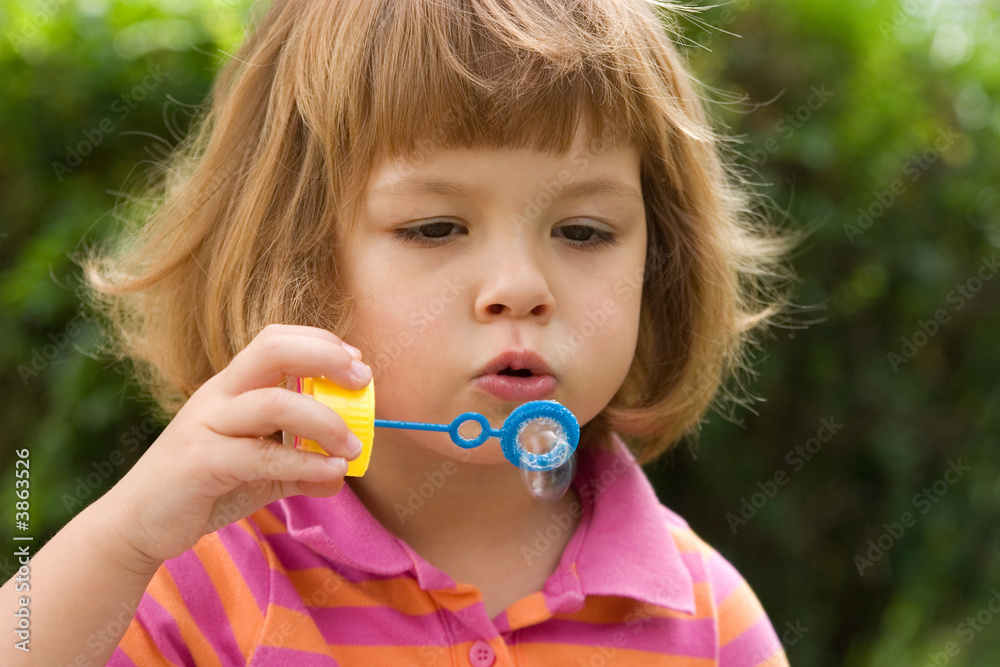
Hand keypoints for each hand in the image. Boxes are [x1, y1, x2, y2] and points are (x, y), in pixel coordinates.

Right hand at [102, 324, 370, 566]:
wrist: (136, 526)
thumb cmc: (201, 488)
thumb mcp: (259, 473)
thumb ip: (298, 467)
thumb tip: (341, 474)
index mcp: (231, 387)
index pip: (275, 340)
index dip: (320, 343)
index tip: (357, 364)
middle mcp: (218, 396)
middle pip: (272, 350)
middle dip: (324, 357)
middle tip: (362, 380)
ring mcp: (206, 426)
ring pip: (273, 403)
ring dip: (324, 421)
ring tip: (353, 447)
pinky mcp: (200, 463)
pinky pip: (261, 454)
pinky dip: (304, 461)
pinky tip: (331, 473)